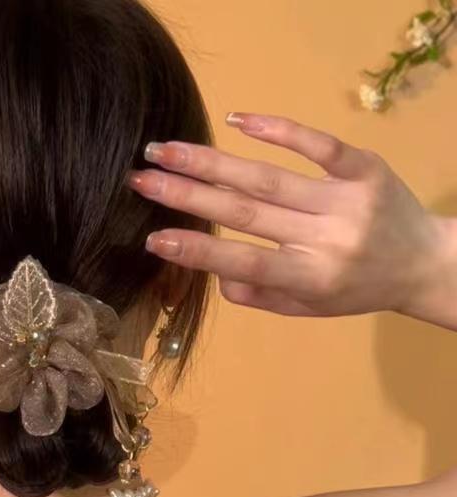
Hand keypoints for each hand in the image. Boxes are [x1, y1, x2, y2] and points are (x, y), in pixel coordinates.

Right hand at [127, 113, 456, 321]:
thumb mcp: (305, 308)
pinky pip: (318, 145)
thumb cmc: (354, 291)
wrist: (424, 263)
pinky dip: (277, 130)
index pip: (245, 262)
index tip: (153, 238)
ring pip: (267, 177)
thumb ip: (258, 294)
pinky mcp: (364, 168)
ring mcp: (346, 199)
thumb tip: (214, 271)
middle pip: (245, 212)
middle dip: (186, 195)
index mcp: (310, 278)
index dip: (198, 251)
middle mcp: (326, 239)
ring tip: (167, 151)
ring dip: (211, 162)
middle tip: (141, 179)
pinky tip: (238, 120)